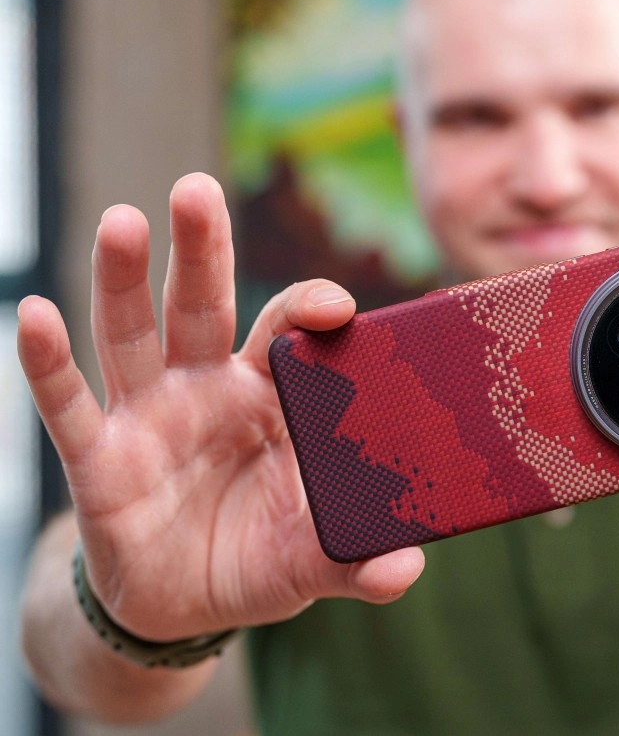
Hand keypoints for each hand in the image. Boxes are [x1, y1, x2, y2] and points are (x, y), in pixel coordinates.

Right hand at [17, 174, 423, 640]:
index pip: (288, 332)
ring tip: (122, 220)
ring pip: (133, 332)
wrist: (183, 604)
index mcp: (272, 397)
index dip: (307, 309)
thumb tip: (408, 571)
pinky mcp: (98, 455)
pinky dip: (48, 362)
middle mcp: (208, 387)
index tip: (335, 306)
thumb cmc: (259, 557)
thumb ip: (358, 560)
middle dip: (202, 247)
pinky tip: (36, 313)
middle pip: (202, 303)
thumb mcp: (312, 559)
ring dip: (123, 278)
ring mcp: (150, 413)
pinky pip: (70, 403)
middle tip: (198, 187)